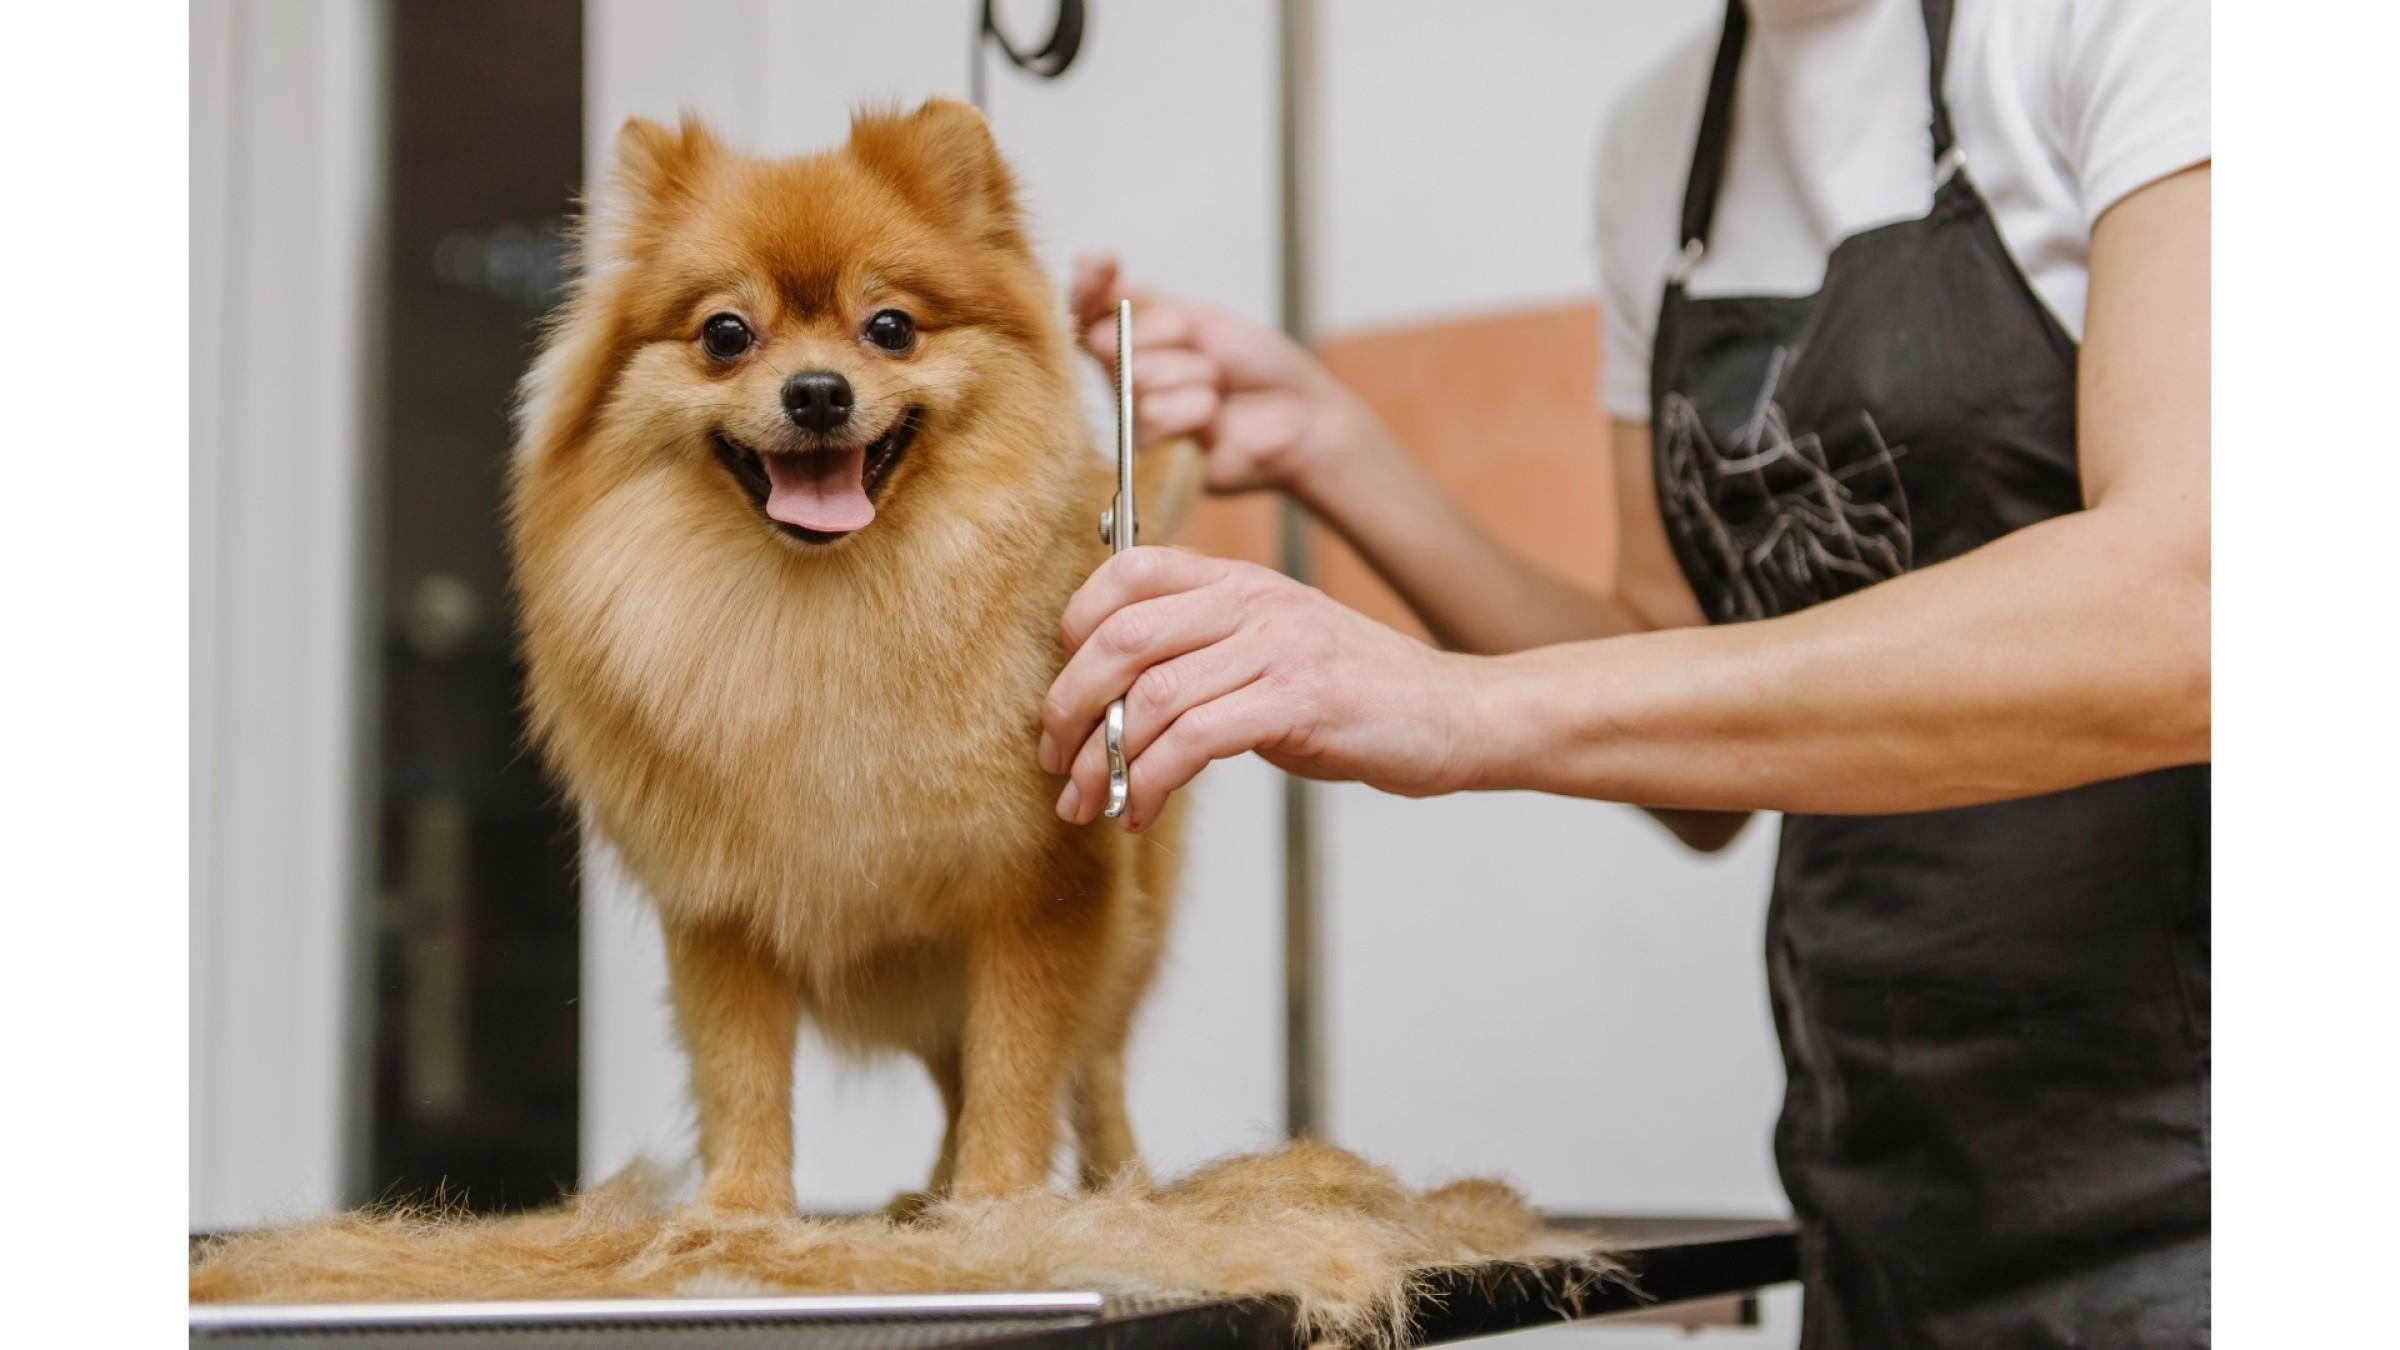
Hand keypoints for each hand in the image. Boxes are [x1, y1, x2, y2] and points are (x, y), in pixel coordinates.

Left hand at [1036, 547, 1481, 829]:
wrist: (1458, 715)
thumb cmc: (1359, 694)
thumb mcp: (1273, 649)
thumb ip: (1203, 653)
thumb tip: (1112, 701)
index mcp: (1239, 580)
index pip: (1127, 571)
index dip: (1074, 628)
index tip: (1063, 693)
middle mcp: (1254, 600)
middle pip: (1121, 635)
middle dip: (1068, 705)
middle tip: (1055, 759)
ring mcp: (1278, 646)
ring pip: (1151, 694)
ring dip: (1104, 759)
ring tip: (1088, 801)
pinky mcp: (1300, 700)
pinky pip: (1196, 739)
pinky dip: (1152, 780)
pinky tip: (1142, 810)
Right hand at [1071, 253, 1384, 499]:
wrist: (1303, 413)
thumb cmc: (1258, 365)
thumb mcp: (1200, 317)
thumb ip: (1142, 301)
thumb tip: (1085, 265)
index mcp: (1132, 342)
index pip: (1083, 309)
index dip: (1085, 285)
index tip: (1101, 264)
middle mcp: (1124, 381)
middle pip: (1109, 341)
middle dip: (1170, 337)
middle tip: (1209, 356)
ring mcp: (1135, 419)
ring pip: (1137, 379)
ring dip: (1192, 375)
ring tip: (1218, 389)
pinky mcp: (1152, 457)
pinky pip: (1154, 418)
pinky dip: (1194, 409)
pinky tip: (1215, 418)